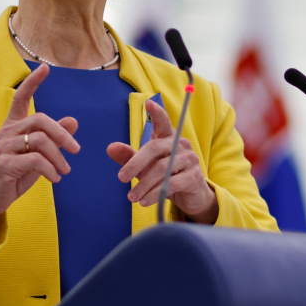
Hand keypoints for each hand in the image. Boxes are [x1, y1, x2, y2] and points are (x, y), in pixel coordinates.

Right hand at [0, 63, 79, 228]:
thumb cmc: (14, 175)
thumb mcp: (36, 155)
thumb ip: (52, 139)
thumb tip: (73, 120)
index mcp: (12, 127)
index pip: (20, 98)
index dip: (32, 82)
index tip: (45, 68)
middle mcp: (6, 132)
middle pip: (40, 119)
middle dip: (62, 134)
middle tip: (76, 150)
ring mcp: (3, 147)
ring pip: (40, 140)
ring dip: (58, 157)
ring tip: (64, 171)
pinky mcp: (4, 164)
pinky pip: (36, 160)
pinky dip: (51, 169)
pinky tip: (55, 178)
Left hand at [106, 99, 217, 222]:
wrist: (190, 197)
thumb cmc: (165, 177)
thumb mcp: (145, 167)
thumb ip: (129, 157)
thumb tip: (110, 148)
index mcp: (168, 139)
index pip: (163, 122)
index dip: (157, 113)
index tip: (148, 103)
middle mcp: (181, 145)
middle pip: (155, 148)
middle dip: (135, 163)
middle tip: (121, 178)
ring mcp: (190, 160)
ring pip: (162, 169)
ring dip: (144, 185)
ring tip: (131, 197)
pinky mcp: (195, 178)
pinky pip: (172, 184)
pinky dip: (155, 194)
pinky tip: (144, 202)